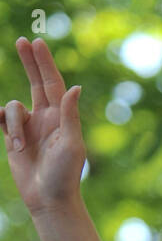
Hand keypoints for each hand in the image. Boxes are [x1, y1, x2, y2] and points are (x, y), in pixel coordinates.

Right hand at [1, 39, 85, 212]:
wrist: (49, 199)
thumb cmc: (65, 174)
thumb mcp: (71, 144)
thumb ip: (70, 115)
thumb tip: (76, 87)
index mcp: (61, 117)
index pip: (52, 83)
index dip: (45, 63)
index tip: (37, 43)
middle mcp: (46, 118)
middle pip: (35, 82)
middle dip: (29, 63)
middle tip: (22, 42)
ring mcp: (29, 127)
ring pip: (12, 107)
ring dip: (12, 126)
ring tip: (19, 148)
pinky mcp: (13, 138)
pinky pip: (0, 118)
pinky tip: (4, 132)